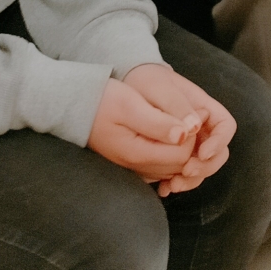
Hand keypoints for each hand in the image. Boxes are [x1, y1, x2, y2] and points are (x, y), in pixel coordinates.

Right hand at [86, 74, 200, 183]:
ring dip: (182, 149)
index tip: (193, 113)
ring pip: (172, 168)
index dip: (192, 135)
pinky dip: (171, 153)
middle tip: (192, 116)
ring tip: (181, 122)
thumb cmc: (103, 101)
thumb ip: (158, 122)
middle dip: (191, 143)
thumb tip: (185, 134)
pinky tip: (169, 133)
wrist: (77, 107)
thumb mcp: (131, 105)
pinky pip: (161, 166)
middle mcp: (137, 167)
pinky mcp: (133, 163)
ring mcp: (135, 167)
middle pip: (180, 164)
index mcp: (138, 153)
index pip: (182, 154)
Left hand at [121, 63, 235, 195]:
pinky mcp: (175, 153)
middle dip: (206, 166)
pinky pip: (182, 171)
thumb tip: (193, 129)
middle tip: (186, 171)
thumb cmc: (148, 82)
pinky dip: (176, 181)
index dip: (219, 142)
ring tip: (173, 185)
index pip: (225, 126)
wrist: (131, 85)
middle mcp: (202, 127)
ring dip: (192, 179)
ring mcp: (190, 142)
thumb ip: (176, 107)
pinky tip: (163, 188)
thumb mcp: (161, 89)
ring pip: (202, 165)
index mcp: (205, 108)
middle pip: (218, 152)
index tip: (202, 153)